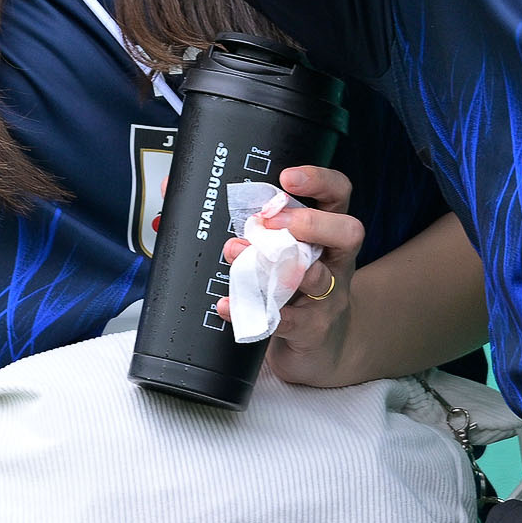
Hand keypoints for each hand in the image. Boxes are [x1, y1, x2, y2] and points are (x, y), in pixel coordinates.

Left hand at [218, 165, 364, 385]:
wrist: (317, 345)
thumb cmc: (290, 283)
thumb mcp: (273, 245)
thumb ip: (234, 217)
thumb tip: (173, 186)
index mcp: (326, 230)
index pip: (338, 194)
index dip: (319, 180)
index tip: (287, 177)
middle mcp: (335, 260)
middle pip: (347, 231)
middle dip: (309, 222)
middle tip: (268, 221)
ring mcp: (328, 297)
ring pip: (318, 277)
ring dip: (274, 264)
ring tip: (237, 254)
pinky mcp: (312, 329)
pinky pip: (288, 319)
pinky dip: (253, 309)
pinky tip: (227, 304)